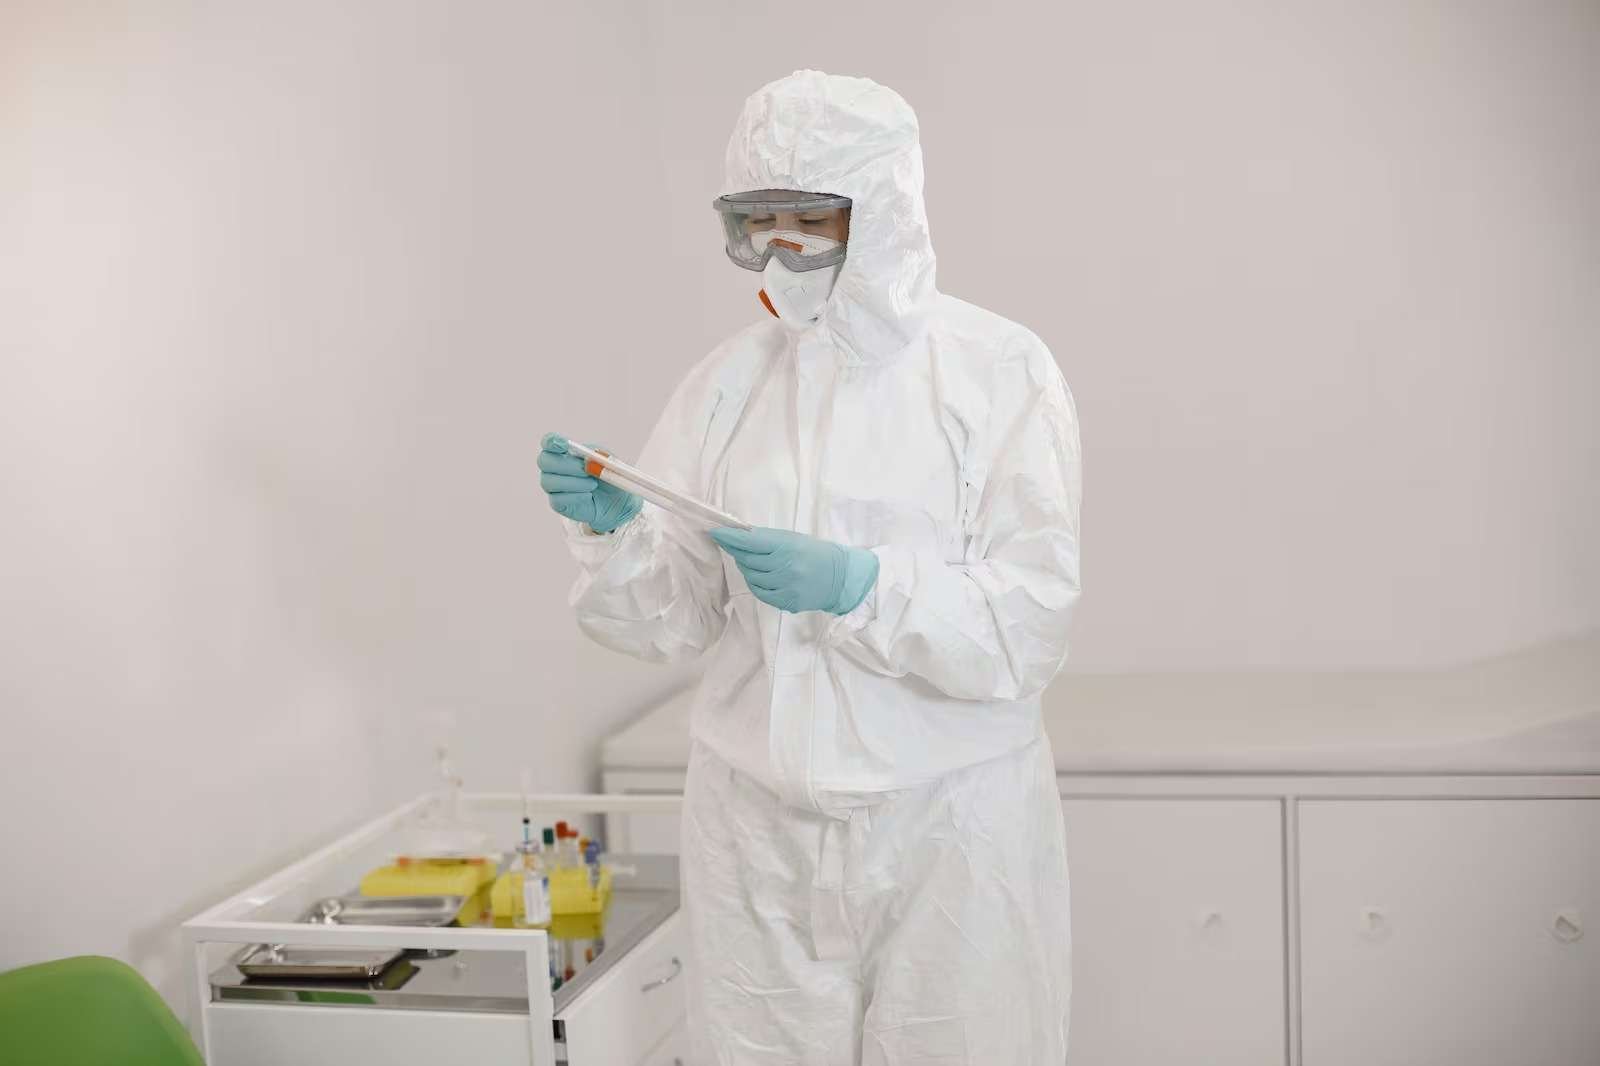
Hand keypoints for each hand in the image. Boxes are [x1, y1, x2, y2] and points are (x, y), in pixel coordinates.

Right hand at [538, 433, 641, 532]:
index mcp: (564, 452)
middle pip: (544, 461)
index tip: (563, 444)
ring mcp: (553, 486)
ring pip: (550, 482)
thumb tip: (588, 459)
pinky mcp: (557, 503)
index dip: (551, 441)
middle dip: (566, 464)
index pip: (548, 442)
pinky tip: (588, 496)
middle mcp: (553, 468)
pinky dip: (576, 496)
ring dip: (574, 482)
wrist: (615, 499)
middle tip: (586, 469)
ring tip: (593, 484)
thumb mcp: (609, 461)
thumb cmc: (607, 475)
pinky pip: (557, 499)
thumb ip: (598, 456)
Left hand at [710, 527, 878, 614]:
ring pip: (751, 577)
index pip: (749, 541)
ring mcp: (785, 586)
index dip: (729, 538)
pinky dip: (755, 583)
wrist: (841, 577)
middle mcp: (784, 566)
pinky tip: (759, 577)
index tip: (715, 533)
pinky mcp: (786, 601)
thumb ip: (768, 539)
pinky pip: (760, 592)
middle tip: (734, 546)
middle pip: (747, 560)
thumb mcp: (794, 538)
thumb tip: (739, 536)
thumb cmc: (816, 553)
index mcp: (786, 545)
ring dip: (746, 568)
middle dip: (737, 552)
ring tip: (753, 562)